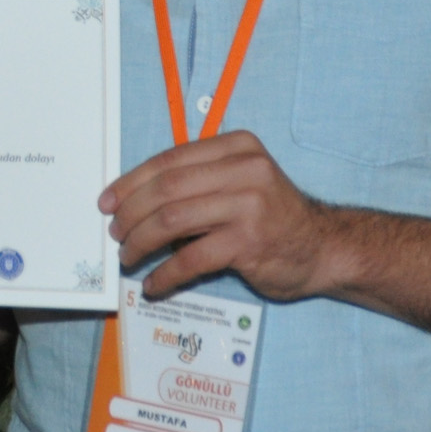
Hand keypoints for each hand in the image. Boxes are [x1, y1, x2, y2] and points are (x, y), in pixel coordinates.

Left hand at [101, 130, 345, 300]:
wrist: (322, 247)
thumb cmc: (271, 215)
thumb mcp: (240, 181)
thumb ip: (198, 181)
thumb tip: (134, 200)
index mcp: (236, 147)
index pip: (169, 161)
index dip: (131, 182)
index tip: (108, 202)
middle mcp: (245, 170)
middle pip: (166, 189)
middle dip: (131, 213)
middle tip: (116, 234)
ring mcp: (249, 205)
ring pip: (172, 221)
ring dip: (141, 243)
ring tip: (130, 257)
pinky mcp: (249, 243)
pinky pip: (191, 259)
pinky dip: (165, 274)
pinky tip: (154, 283)